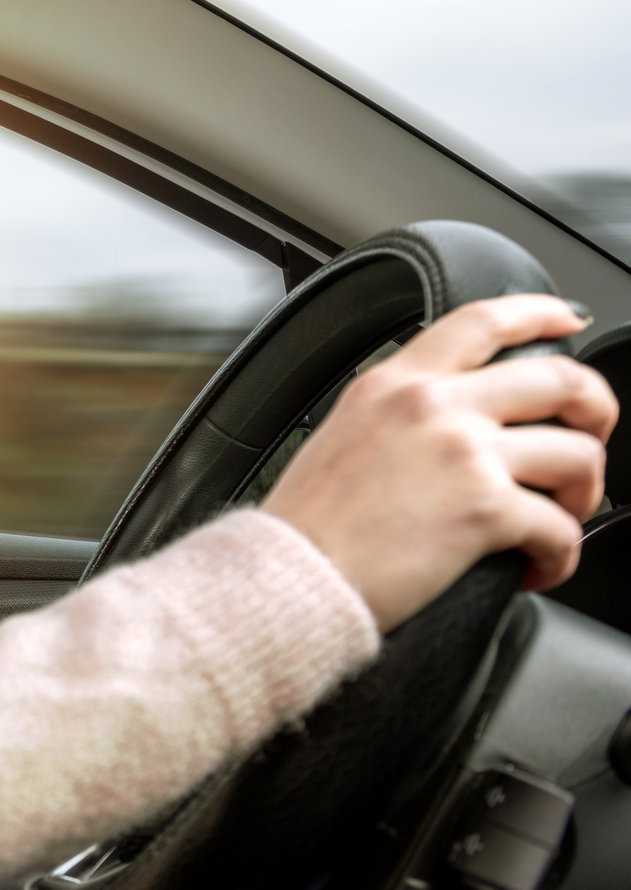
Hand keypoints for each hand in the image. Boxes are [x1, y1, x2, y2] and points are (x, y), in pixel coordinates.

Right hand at [263, 294, 615, 630]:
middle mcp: (433, 406)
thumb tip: (453, 429)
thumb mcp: (342, 434)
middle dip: (597, 411)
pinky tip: (537, 568)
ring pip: (578, 454)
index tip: (566, 320)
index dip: (539, 313)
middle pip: (560, 380)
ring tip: (560, 518)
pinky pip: (562, 528)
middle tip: (589, 439)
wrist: (292, 575)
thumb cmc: (307, 524)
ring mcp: (464, 454)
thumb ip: (399, 415)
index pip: (481, 321)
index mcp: (394, 383)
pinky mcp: (485, 510)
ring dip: (583, 493)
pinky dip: (561, 555)